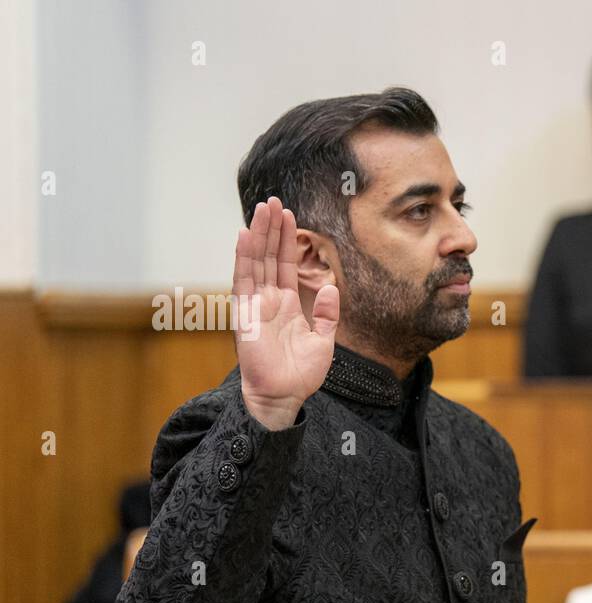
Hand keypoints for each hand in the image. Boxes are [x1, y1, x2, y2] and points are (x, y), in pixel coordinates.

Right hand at [232, 197, 337, 429]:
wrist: (284, 396)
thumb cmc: (300, 374)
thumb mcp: (324, 341)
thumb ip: (328, 315)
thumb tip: (333, 288)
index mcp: (286, 304)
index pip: (284, 265)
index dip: (286, 240)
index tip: (288, 215)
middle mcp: (268, 300)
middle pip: (268, 256)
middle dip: (271, 228)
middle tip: (273, 200)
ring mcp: (255, 305)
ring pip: (255, 261)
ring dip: (258, 234)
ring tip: (262, 208)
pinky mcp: (244, 314)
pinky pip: (243, 281)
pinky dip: (243, 257)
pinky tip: (244, 235)